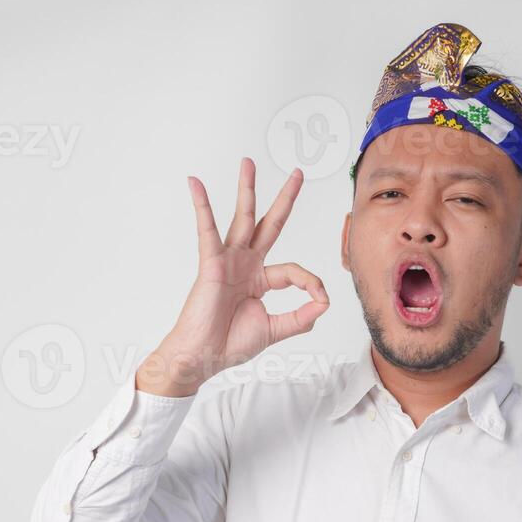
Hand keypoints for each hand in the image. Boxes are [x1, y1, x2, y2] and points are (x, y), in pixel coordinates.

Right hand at [136, 157, 329, 396]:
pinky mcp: (210, 262)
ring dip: (246, 190)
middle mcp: (246, 265)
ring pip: (242, 217)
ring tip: (248, 164)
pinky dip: (202, 206)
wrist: (202, 357)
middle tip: (297, 173)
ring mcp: (228, 261)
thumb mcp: (275, 330)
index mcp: (260, 280)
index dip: (312, 283)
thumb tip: (325, 302)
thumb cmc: (230, 345)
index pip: (294, 270)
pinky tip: (196, 184)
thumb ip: (302, 317)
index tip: (320, 299)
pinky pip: (207, 229)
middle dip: (284, 199)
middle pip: (270, 224)